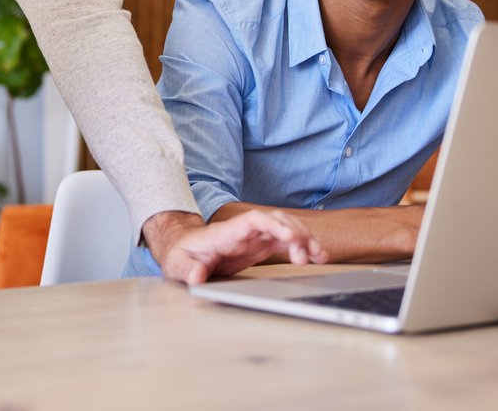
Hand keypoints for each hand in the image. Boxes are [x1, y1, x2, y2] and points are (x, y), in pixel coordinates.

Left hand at [150, 210, 328, 284]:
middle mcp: (244, 231)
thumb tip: (198, 276)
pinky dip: (302, 247)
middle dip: (295, 233)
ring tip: (319, 256)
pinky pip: (286, 242)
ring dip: (304, 239)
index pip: (255, 220)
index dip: (274, 225)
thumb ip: (188, 269)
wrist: (183, 251)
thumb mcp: (178, 265)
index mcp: (227, 232)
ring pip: (285, 228)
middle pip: (276, 220)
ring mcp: (254, 237)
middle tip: (306, 256)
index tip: (291, 237)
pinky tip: (317, 257)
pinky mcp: (260, 246)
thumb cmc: (181, 255)